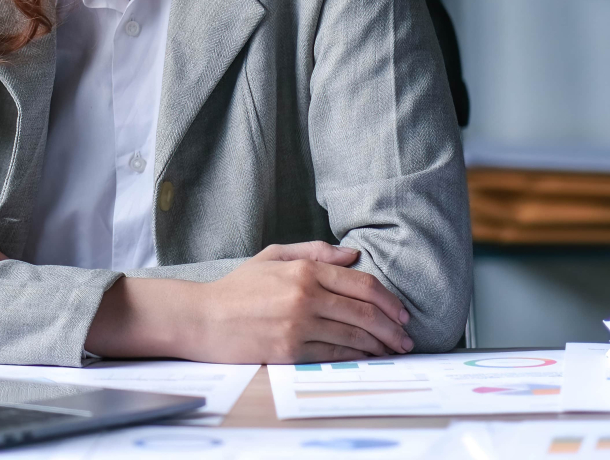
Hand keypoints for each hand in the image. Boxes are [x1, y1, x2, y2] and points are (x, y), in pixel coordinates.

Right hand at [85, 240, 413, 362]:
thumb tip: (352, 254)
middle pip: (364, 312)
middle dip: (393, 327)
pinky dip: (357, 358)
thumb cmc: (236, 288)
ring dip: (380, 345)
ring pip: (354, 336)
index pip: (361, 283)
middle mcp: (305, 296)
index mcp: (303, 270)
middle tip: (406, 337)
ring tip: (393, 350)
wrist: (203, 318)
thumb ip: (313, 251)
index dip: (388, 300)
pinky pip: (335, 355)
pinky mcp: (291, 351)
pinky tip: (368, 358)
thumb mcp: (271, 257)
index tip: (402, 312)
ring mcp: (298, 325)